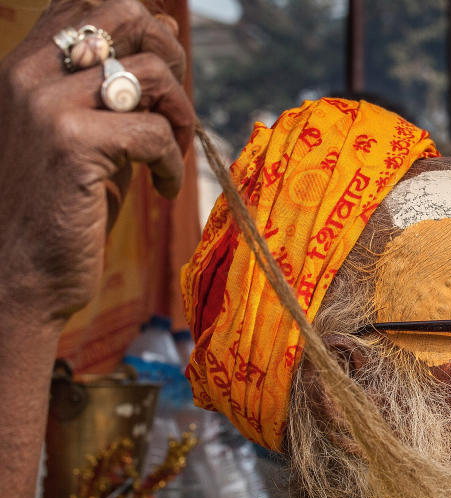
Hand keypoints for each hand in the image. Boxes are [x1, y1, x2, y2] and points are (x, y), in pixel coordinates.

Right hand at [0, 0, 194, 325]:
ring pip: (152, 73)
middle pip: (125, 12)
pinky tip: (163, 189)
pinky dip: (173, 164)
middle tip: (174, 106)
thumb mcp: (84, 129)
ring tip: (174, 155)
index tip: (165, 70)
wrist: (20, 271)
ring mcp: (47, 105)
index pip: (92, 1)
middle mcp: (29, 73)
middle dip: (171, 53)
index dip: (147, 25)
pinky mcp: (72, 144)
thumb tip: (162, 29)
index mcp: (26, 63)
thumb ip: (112, 84)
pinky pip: (156, 132)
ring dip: (182, 116)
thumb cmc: (61, 202)